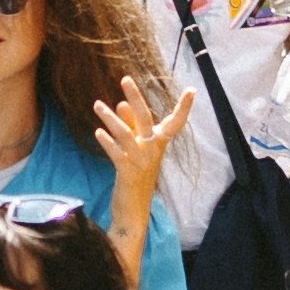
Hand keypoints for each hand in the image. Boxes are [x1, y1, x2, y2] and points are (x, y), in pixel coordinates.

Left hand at [94, 78, 179, 209]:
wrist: (133, 210)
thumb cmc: (135, 176)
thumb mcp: (135, 149)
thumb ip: (130, 127)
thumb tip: (122, 103)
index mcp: (158, 144)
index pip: (174, 123)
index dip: (183, 108)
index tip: (192, 90)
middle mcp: (153, 150)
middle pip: (145, 119)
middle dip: (136, 98)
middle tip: (125, 79)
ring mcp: (142, 162)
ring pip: (126, 134)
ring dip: (111, 118)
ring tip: (97, 105)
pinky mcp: (128, 173)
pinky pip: (117, 154)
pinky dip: (108, 142)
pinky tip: (98, 133)